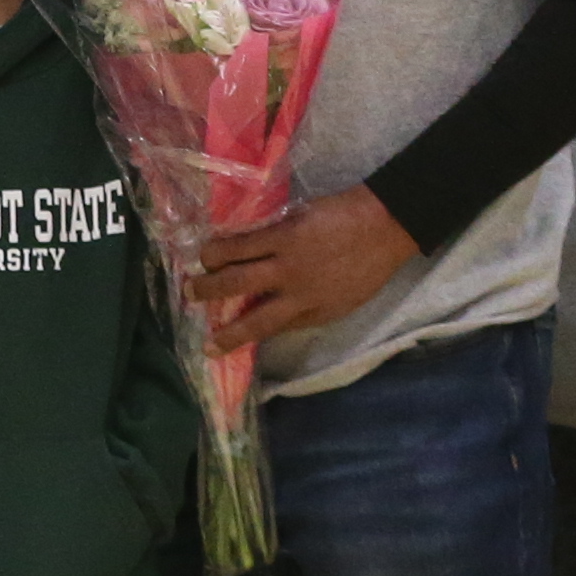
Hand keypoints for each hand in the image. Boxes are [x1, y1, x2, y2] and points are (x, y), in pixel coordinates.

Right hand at [192, 188, 418, 355]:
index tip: (209, 348)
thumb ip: (304, 315)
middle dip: (210, 295)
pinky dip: (226, 241)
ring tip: (196, 266)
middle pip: (239, 291)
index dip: (232, 338)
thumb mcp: (340, 306)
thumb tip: (272, 324)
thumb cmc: (366, 269)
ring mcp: (286, 253)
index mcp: (306, 306)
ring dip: (209, 264)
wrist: (387, 227)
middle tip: (189, 297)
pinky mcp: (286, 226)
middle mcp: (291, 283)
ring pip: (235, 260)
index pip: (262, 326)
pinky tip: (213, 242)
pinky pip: (247, 236)